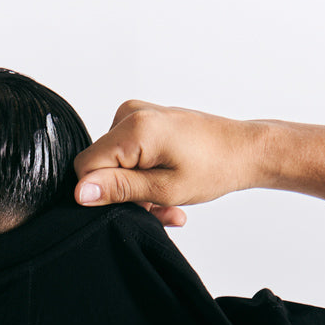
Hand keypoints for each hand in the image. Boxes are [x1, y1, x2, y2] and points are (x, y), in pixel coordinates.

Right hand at [73, 101, 261, 225]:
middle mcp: (130, 114)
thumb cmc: (214, 167)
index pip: (86, 167)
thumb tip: (81, 191)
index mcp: (134, 127)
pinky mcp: (143, 122)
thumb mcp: (164, 188)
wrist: (243, 151)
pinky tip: (165, 189)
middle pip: (102, 166)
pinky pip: (128, 155)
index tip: (136, 206)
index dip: (103, 194)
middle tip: (159, 210)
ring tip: (168, 203)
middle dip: (125, 194)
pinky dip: (144, 176)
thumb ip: (119, 189)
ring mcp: (136, 115)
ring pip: (116, 164)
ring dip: (138, 190)